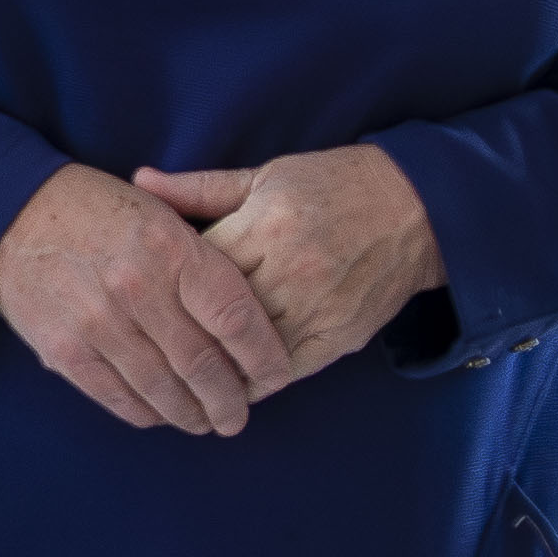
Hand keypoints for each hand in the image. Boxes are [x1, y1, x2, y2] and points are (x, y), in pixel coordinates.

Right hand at [0, 164, 297, 433]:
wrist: (11, 215)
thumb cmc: (99, 210)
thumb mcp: (161, 212)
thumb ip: (204, 261)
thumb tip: (248, 321)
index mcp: (171, 248)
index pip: (235, 317)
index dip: (263, 357)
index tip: (277, 376)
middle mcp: (137, 288)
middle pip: (202, 364)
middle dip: (229, 400)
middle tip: (239, 416)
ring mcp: (98, 324)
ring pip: (162, 390)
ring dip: (191, 415)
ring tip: (205, 422)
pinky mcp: (65, 351)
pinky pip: (118, 397)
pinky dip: (146, 413)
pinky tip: (161, 414)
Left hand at [130, 144, 440, 382]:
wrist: (417, 208)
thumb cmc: (333, 185)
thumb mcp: (265, 176)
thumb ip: (200, 188)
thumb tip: (140, 181)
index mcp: (266, 225)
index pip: (196, 269)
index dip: (168, 285)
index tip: (147, 295)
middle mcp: (291, 271)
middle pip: (217, 316)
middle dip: (184, 331)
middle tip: (150, 347)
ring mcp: (317, 308)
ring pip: (248, 352)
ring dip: (216, 365)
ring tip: (182, 373)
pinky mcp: (340, 336)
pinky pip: (286, 370)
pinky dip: (256, 378)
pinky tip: (231, 380)